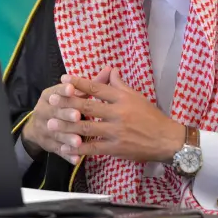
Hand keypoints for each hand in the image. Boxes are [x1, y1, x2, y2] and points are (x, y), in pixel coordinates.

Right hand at [21, 67, 111, 164]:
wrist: (41, 125)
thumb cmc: (65, 104)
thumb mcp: (75, 93)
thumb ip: (93, 84)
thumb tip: (110, 69)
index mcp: (49, 95)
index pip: (55, 91)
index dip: (63, 90)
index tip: (71, 89)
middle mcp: (43, 111)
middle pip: (55, 112)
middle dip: (67, 114)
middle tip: (77, 115)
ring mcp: (45, 129)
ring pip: (57, 133)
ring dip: (68, 137)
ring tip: (79, 141)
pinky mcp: (49, 145)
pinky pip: (58, 150)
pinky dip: (67, 155)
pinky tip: (76, 159)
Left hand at [50, 68, 185, 162]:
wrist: (166, 140)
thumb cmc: (151, 116)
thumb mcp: (137, 96)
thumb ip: (120, 85)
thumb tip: (111, 69)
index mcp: (122, 98)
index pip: (97, 88)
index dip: (79, 83)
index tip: (64, 79)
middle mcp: (118, 113)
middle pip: (88, 106)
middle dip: (67, 102)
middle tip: (51, 99)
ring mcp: (116, 131)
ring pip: (87, 127)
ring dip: (67, 125)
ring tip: (52, 123)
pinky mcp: (116, 148)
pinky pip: (94, 147)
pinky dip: (78, 148)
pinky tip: (66, 147)